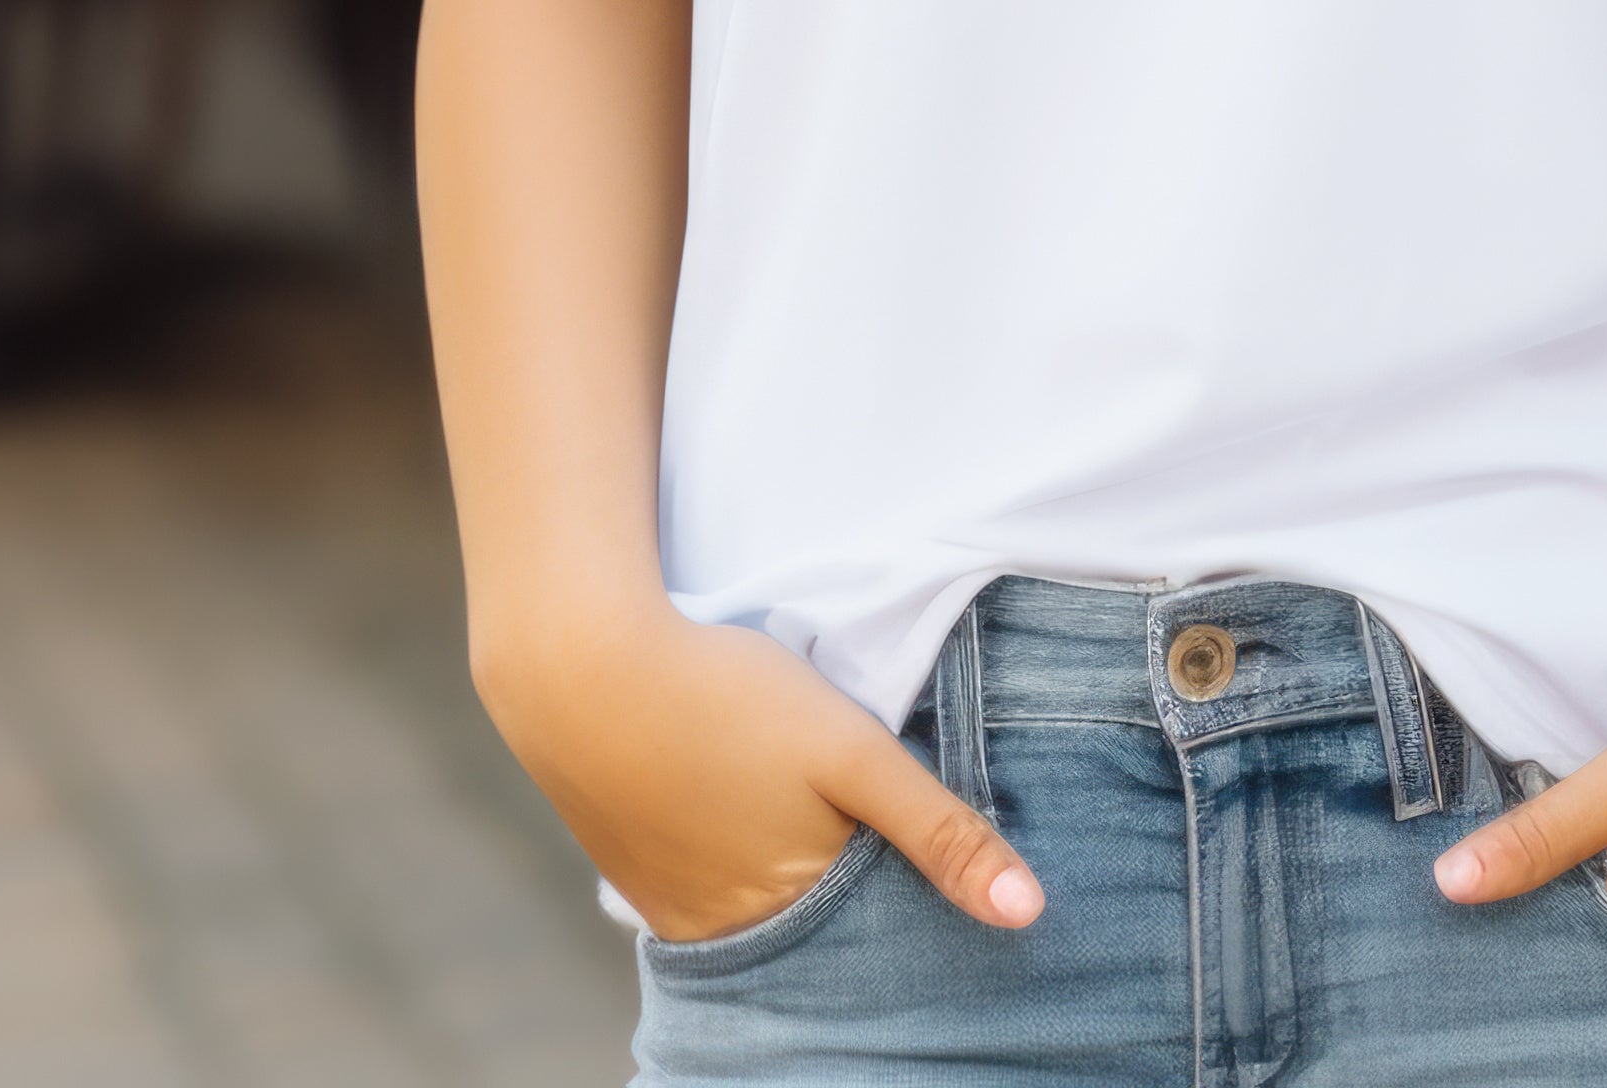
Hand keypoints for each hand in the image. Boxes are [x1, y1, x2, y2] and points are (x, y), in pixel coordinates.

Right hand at [479, 603, 1044, 945]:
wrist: (578, 666)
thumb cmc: (724, 701)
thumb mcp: (850, 752)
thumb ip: (938, 831)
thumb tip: (1029, 915)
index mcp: (790, 915)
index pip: (878, 940)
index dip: (915, 905)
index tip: (937, 863)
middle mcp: (728, 933)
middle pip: (818, 930)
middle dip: (857, 899)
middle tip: (870, 826)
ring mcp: (672, 907)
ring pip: (764, 909)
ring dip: (796, 879)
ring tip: (811, 816)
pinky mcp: (633, 871)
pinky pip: (708, 889)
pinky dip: (740, 861)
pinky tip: (748, 811)